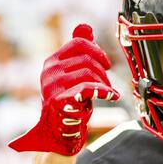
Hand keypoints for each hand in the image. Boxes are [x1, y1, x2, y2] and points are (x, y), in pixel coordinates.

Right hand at [9, 24, 119, 155]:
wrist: (59, 134)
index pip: (78, 43)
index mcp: (51, 63)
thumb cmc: (68, 106)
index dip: (97, 50)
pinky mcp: (61, 101)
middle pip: (86, 59)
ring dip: (105, 84)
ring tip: (108, 94)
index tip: (106, 63)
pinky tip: (112, 96)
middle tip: (109, 86)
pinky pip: (88, 88)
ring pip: (89, 73)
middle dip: (103, 72)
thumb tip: (86, 28)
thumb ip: (78, 54)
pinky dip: (105, 91)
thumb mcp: (72, 77)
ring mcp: (53, 87)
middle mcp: (50, 72)